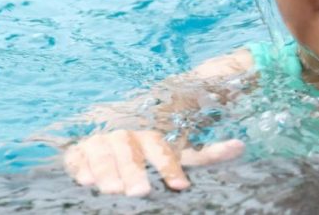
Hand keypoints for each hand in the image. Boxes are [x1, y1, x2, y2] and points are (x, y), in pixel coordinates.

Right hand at [63, 129, 244, 196]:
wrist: (114, 125)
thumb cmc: (154, 149)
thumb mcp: (181, 150)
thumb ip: (207, 152)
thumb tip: (240, 146)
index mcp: (152, 134)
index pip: (162, 147)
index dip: (170, 166)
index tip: (181, 186)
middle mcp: (127, 134)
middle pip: (131, 150)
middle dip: (135, 171)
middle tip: (141, 192)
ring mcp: (102, 139)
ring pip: (105, 151)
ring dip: (108, 170)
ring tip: (112, 191)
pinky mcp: (79, 149)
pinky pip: (78, 155)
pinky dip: (81, 166)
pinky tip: (85, 180)